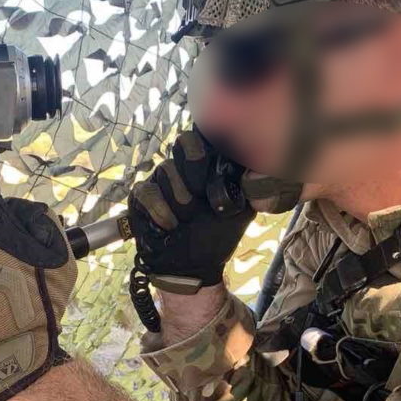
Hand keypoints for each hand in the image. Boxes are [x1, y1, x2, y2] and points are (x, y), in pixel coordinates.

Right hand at [127, 129, 252, 292]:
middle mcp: (182, 167)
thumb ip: (250, 185)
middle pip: (184, 143)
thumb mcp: (243, 209)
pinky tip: (170, 225)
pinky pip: (147, 190)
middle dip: (195, 170)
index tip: (217, 174)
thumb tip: (260, 164)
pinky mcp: (141, 197)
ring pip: (166, 169)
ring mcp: (160, 180)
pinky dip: (161, 209)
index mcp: (206, 165)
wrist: (193, 266)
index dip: (210, 149)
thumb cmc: (217, 235)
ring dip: (181, 198)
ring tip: (187, 219)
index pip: (205, 135)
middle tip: (201, 197)